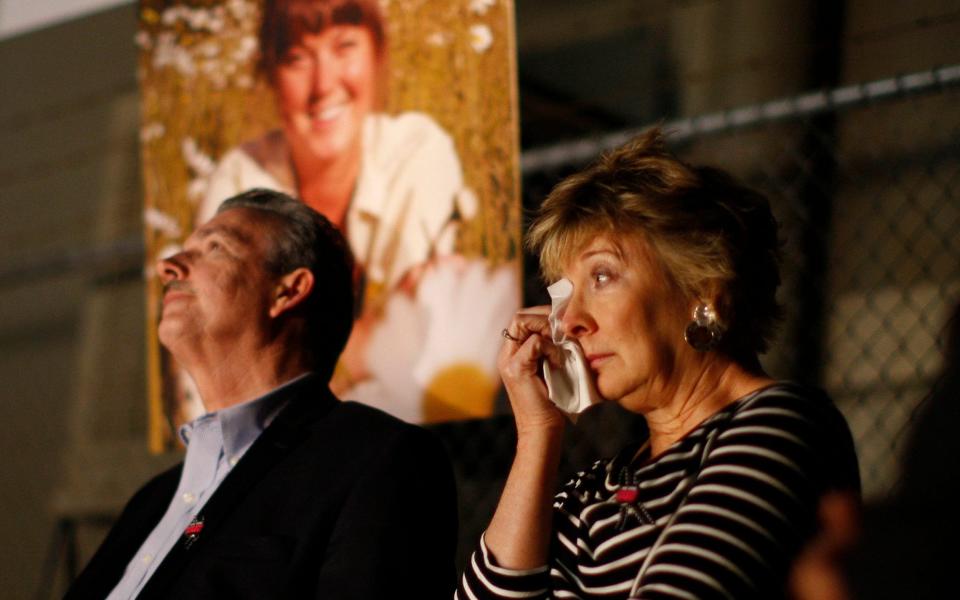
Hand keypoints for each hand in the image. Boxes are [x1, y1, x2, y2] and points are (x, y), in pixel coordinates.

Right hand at [498, 307, 566, 434]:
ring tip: (561, 346)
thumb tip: (565, 327)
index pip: (522, 318)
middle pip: (519, 317)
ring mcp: (509, 361)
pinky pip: (535, 343)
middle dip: (544, 318)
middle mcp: (506, 355)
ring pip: (523, 324)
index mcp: (513, 353)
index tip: (562, 325)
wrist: (542, 428)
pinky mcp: (517, 369)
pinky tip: (559, 362)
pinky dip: (551, 348)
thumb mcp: (551, 368)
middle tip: (562, 331)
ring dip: (548, 330)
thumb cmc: (552, 401)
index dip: (542, 315)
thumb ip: (550, 348)